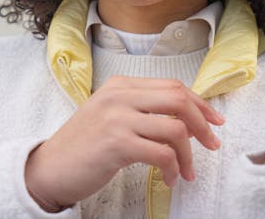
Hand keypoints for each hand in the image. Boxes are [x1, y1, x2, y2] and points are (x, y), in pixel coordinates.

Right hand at [24, 76, 223, 209]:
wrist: (49, 168)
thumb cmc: (84, 145)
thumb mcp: (112, 116)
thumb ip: (143, 111)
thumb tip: (187, 120)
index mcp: (121, 84)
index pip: (172, 86)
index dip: (199, 103)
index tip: (214, 120)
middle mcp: (119, 95)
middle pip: (178, 99)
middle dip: (203, 123)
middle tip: (212, 143)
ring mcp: (117, 118)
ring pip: (175, 128)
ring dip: (188, 154)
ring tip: (187, 171)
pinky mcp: (116, 144)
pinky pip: (161, 154)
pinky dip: (173, 169)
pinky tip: (169, 179)